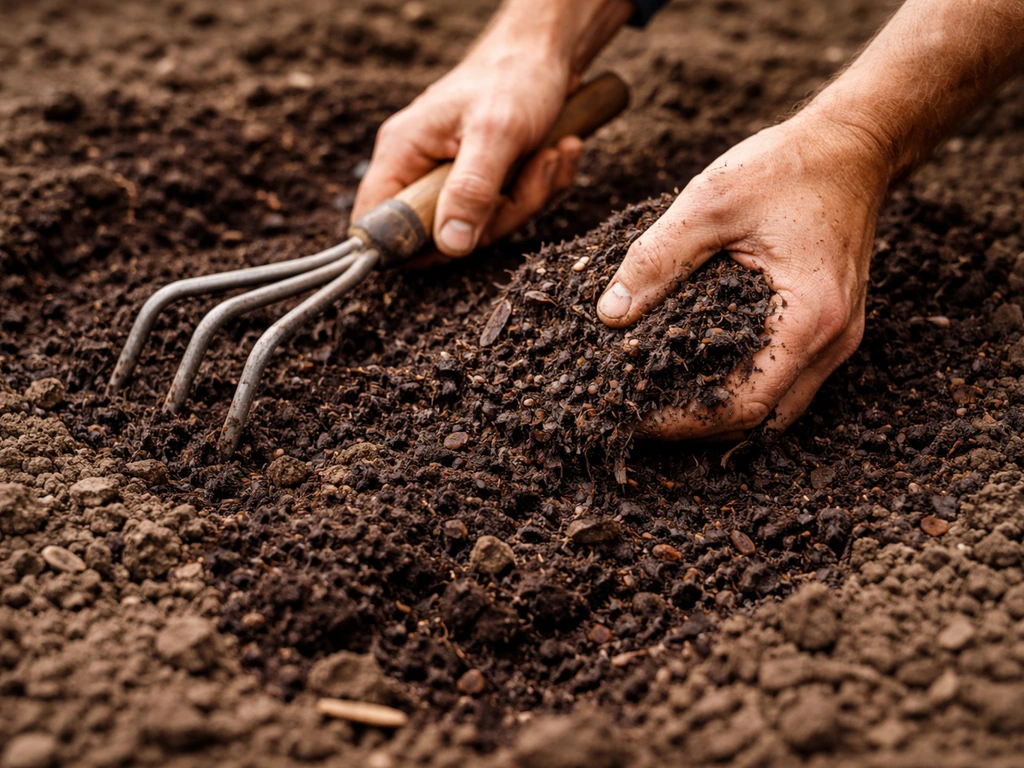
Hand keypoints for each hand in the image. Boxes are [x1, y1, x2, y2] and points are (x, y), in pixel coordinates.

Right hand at [352, 36, 581, 258]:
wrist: (549, 51)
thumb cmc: (514, 78)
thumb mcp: (496, 135)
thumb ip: (470, 191)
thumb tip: (451, 245)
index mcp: (403, 153)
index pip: (374, 221)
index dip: (407, 245)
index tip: (457, 243)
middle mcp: (420, 168)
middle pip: (442, 235)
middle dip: (498, 216)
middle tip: (531, 174)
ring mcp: (452, 176)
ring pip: (483, 225)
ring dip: (528, 196)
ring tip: (551, 154)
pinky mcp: (483, 180)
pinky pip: (507, 209)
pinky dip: (540, 186)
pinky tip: (558, 152)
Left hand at [596, 112, 891, 438]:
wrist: (852, 146)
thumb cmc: (787, 168)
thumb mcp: (708, 202)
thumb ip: (656, 259)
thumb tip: (610, 316)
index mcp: (808, 316)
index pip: (744, 406)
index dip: (685, 423)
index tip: (635, 418)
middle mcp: (832, 340)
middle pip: (762, 422)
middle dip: (700, 429)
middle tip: (641, 417)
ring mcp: (837, 338)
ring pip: (778, 409)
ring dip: (722, 414)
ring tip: (664, 402)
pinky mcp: (829, 327)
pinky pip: (787, 381)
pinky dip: (744, 388)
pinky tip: (700, 373)